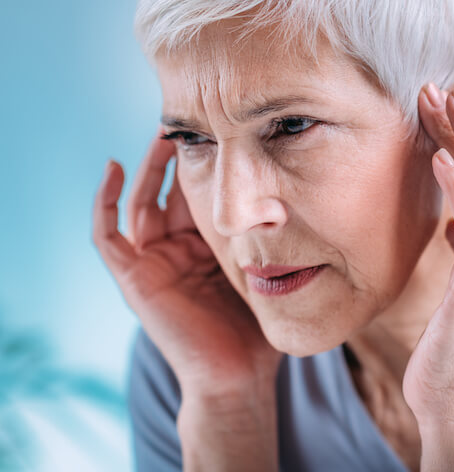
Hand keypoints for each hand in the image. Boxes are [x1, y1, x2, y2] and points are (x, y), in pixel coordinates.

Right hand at [92, 128, 282, 397]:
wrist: (238, 375)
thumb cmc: (257, 328)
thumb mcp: (267, 270)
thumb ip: (274, 239)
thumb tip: (307, 197)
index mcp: (207, 247)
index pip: (200, 194)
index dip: (206, 163)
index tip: (225, 130)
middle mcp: (178, 250)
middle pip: (169, 191)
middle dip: (177, 157)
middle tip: (194, 121)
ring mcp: (153, 262)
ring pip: (140, 203)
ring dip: (147, 168)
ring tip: (163, 134)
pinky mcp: (133, 277)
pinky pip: (107, 234)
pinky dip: (104, 201)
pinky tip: (114, 166)